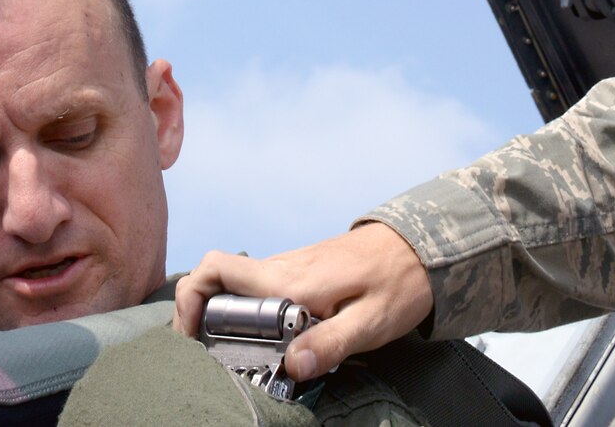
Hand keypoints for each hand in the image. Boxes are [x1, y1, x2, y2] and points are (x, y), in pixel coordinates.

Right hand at [174, 223, 432, 381]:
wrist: (423, 247)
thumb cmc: (399, 282)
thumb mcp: (371, 322)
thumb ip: (330, 343)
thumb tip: (292, 367)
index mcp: (290, 278)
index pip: (216, 270)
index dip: (191, 301)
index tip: (194, 341)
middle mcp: (282, 267)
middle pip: (217, 282)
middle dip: (201, 316)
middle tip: (210, 357)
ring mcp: (290, 267)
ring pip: (237, 288)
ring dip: (226, 317)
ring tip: (239, 357)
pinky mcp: (302, 272)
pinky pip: (260, 289)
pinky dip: (251, 313)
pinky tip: (273, 342)